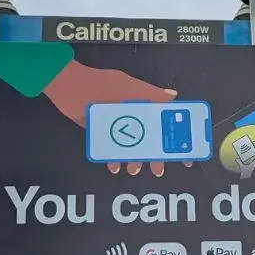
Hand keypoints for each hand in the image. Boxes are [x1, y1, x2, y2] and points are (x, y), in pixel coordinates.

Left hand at [43, 60, 196, 176]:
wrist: (70, 88)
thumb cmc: (102, 84)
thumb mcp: (131, 87)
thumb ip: (152, 93)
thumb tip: (174, 96)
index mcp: (142, 104)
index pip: (165, 122)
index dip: (176, 137)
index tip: (185, 153)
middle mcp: (132, 115)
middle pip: (149, 139)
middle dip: (155, 155)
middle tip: (158, 169)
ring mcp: (116, 125)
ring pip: (131, 147)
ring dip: (135, 160)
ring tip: (133, 169)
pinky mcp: (101, 133)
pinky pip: (111, 150)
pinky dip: (114, 159)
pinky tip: (115, 166)